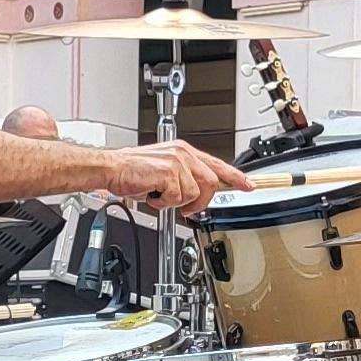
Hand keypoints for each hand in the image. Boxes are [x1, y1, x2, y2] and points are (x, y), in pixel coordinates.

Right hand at [103, 141, 247, 213]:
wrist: (112, 169)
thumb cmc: (132, 172)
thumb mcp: (163, 172)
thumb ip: (183, 179)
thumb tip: (195, 197)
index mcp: (183, 152)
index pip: (216, 164)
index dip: (235, 176)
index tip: (248, 185)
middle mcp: (183, 154)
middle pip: (211, 183)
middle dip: (201, 202)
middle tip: (185, 208)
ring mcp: (177, 162)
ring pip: (194, 193)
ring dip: (176, 202)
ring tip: (159, 196)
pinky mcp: (169, 173)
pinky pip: (177, 198)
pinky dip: (163, 203)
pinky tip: (152, 195)